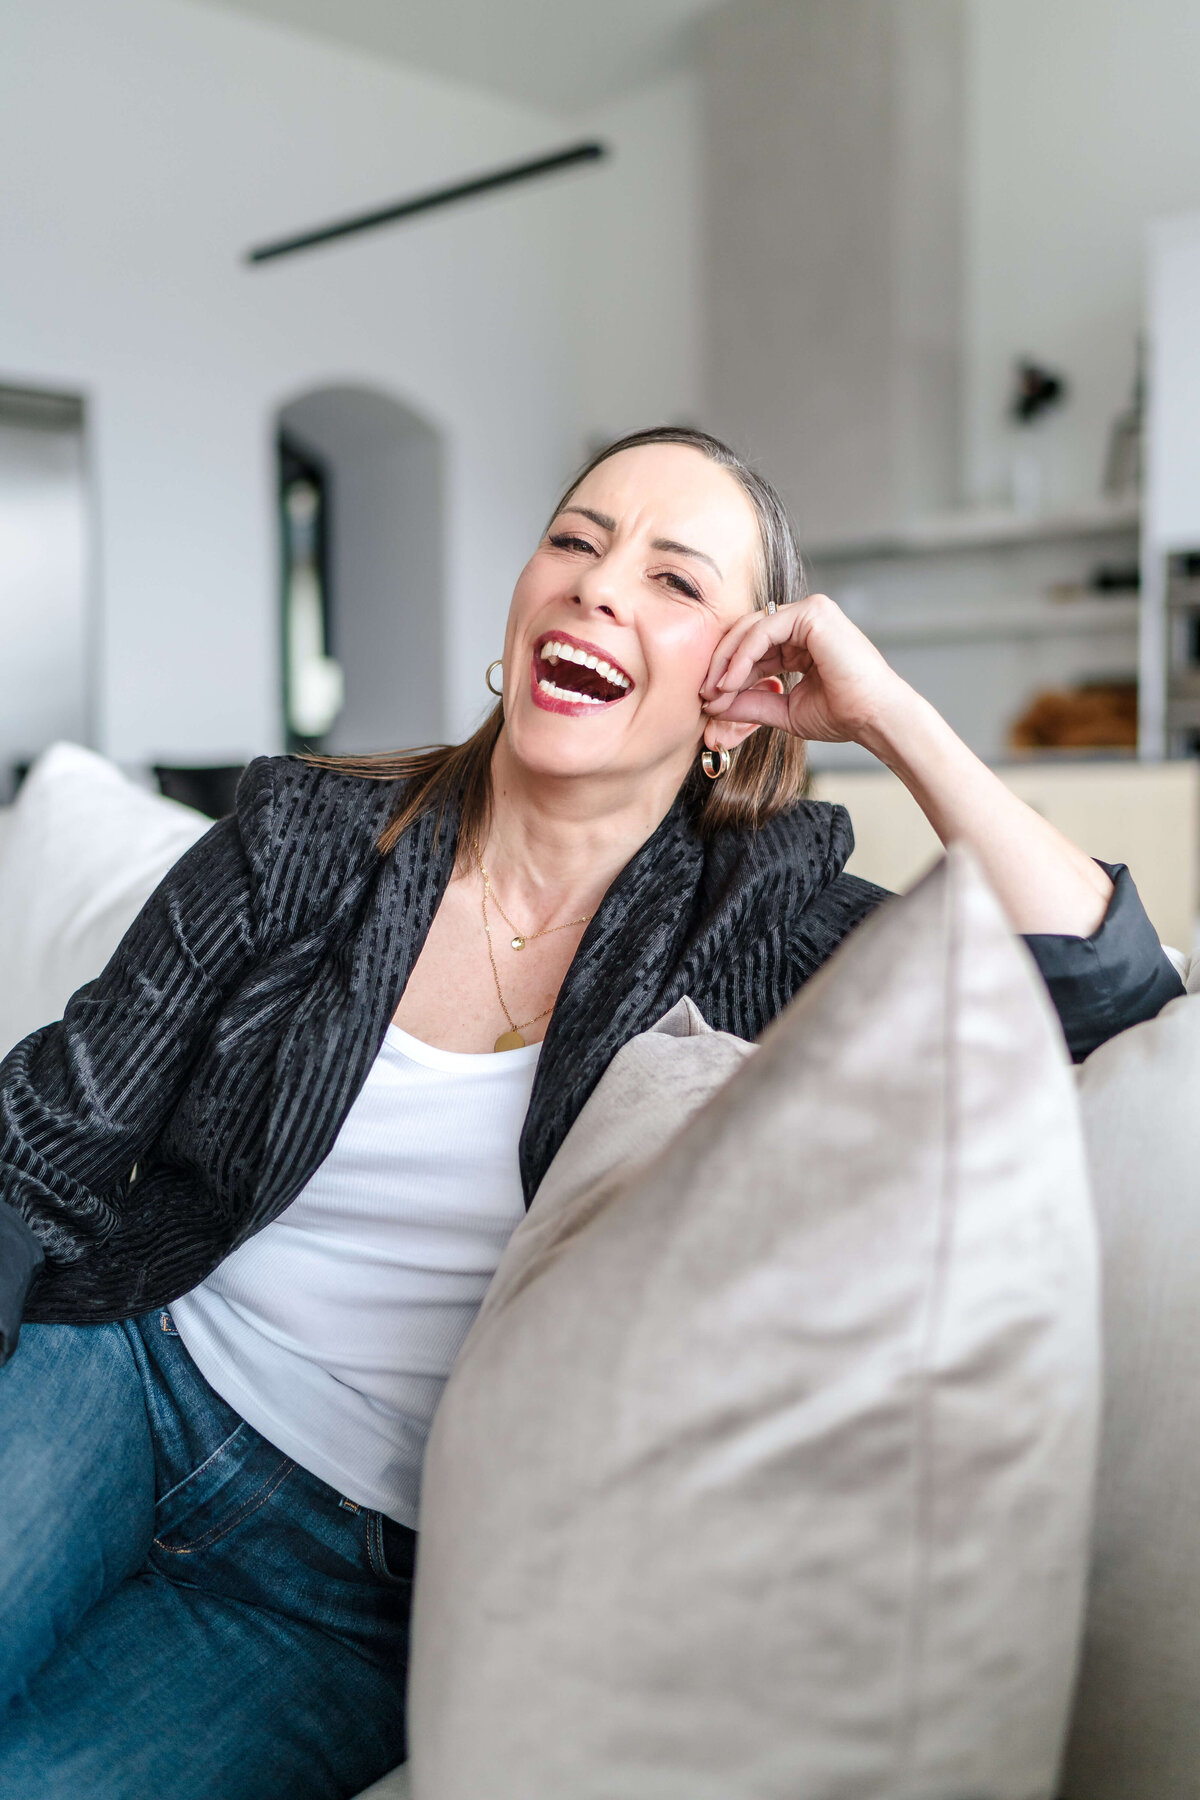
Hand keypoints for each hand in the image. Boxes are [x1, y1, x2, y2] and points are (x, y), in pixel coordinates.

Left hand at [700, 593, 910, 747]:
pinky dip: (741, 656)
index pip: (753, 648)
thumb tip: (712, 705)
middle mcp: (805, 621)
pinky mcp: (812, 613)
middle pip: (746, 633)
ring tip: (714, 692)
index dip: (729, 673)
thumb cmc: (843, 715)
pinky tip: (730, 682)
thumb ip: (750, 703)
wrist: (875, 719)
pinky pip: (763, 630)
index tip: (709, 701)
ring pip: (750, 628)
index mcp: (801, 640)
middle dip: (721, 664)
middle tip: (703, 695)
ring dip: (726, 662)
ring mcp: (810, 612)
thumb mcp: (784, 709)